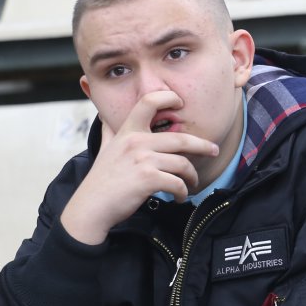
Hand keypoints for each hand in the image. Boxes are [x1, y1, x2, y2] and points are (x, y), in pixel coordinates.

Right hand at [60, 90, 218, 243]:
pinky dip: (182, 191)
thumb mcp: (105, 148)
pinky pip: (177, 183)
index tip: (180, 102)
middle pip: (181, 139)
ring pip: (182, 164)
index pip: (148, 102)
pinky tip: (180, 196)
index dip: (168, 97)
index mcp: (127, 131)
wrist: (91, 207)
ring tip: (192, 183)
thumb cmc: (101, 179)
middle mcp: (136, 141)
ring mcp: (142, 160)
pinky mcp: (148, 179)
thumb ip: (110, 131)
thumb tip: (104, 115)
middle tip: (214, 150)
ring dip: (192, 176)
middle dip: (202, 146)